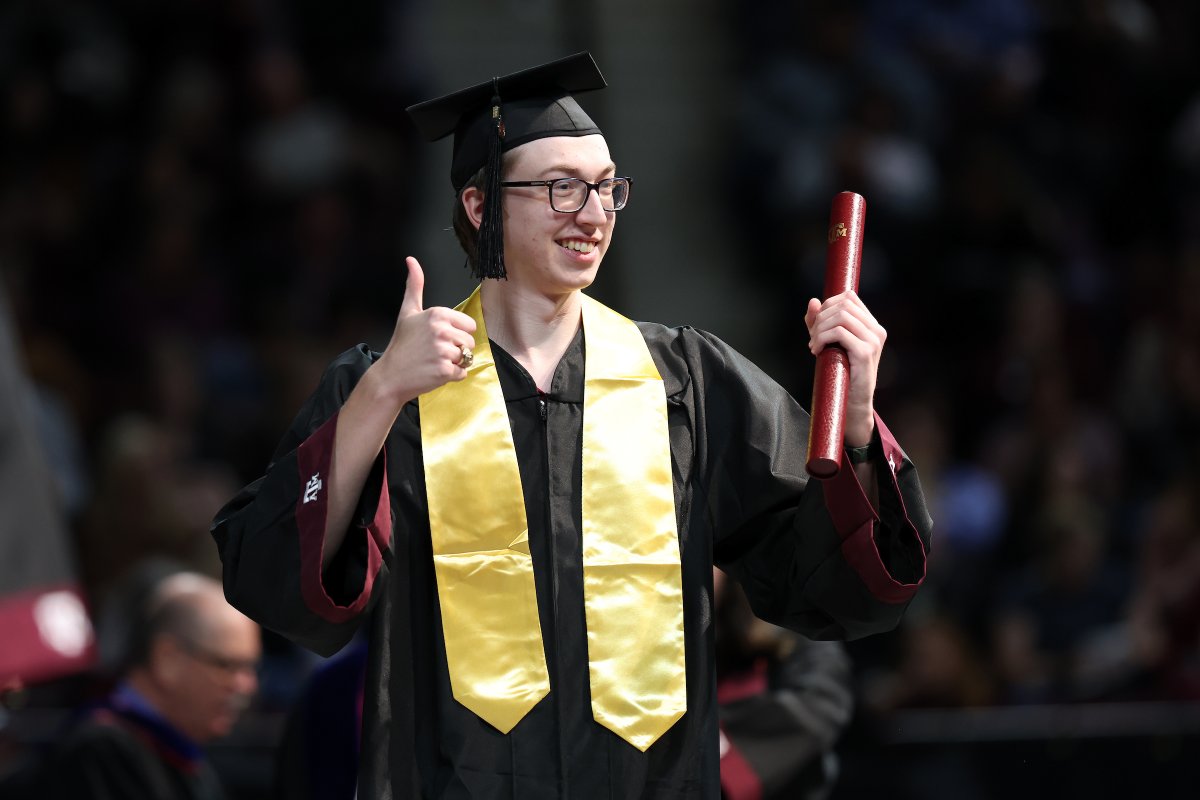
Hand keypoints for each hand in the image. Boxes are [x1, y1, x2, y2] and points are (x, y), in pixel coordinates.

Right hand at [374, 257, 476, 401]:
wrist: (390, 376)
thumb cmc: (401, 345)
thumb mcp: (408, 312)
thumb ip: (414, 286)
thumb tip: (411, 260)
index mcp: (437, 314)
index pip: (469, 325)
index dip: (456, 333)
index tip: (437, 338)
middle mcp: (441, 330)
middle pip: (470, 342)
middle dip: (456, 349)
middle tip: (434, 352)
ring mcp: (443, 351)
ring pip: (467, 358)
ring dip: (454, 363)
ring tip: (434, 361)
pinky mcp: (445, 370)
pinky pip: (462, 373)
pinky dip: (451, 376)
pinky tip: (434, 372)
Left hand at [804, 290, 885, 446]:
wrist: (852, 405)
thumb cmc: (840, 374)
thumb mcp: (829, 344)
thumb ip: (820, 323)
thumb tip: (813, 301)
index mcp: (871, 326)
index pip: (849, 297)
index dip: (828, 305)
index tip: (816, 324)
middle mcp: (876, 330)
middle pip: (843, 304)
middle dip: (821, 318)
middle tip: (812, 339)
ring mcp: (873, 341)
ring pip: (840, 316)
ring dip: (819, 329)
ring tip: (813, 346)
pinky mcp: (865, 352)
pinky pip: (839, 332)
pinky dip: (822, 338)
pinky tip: (817, 351)